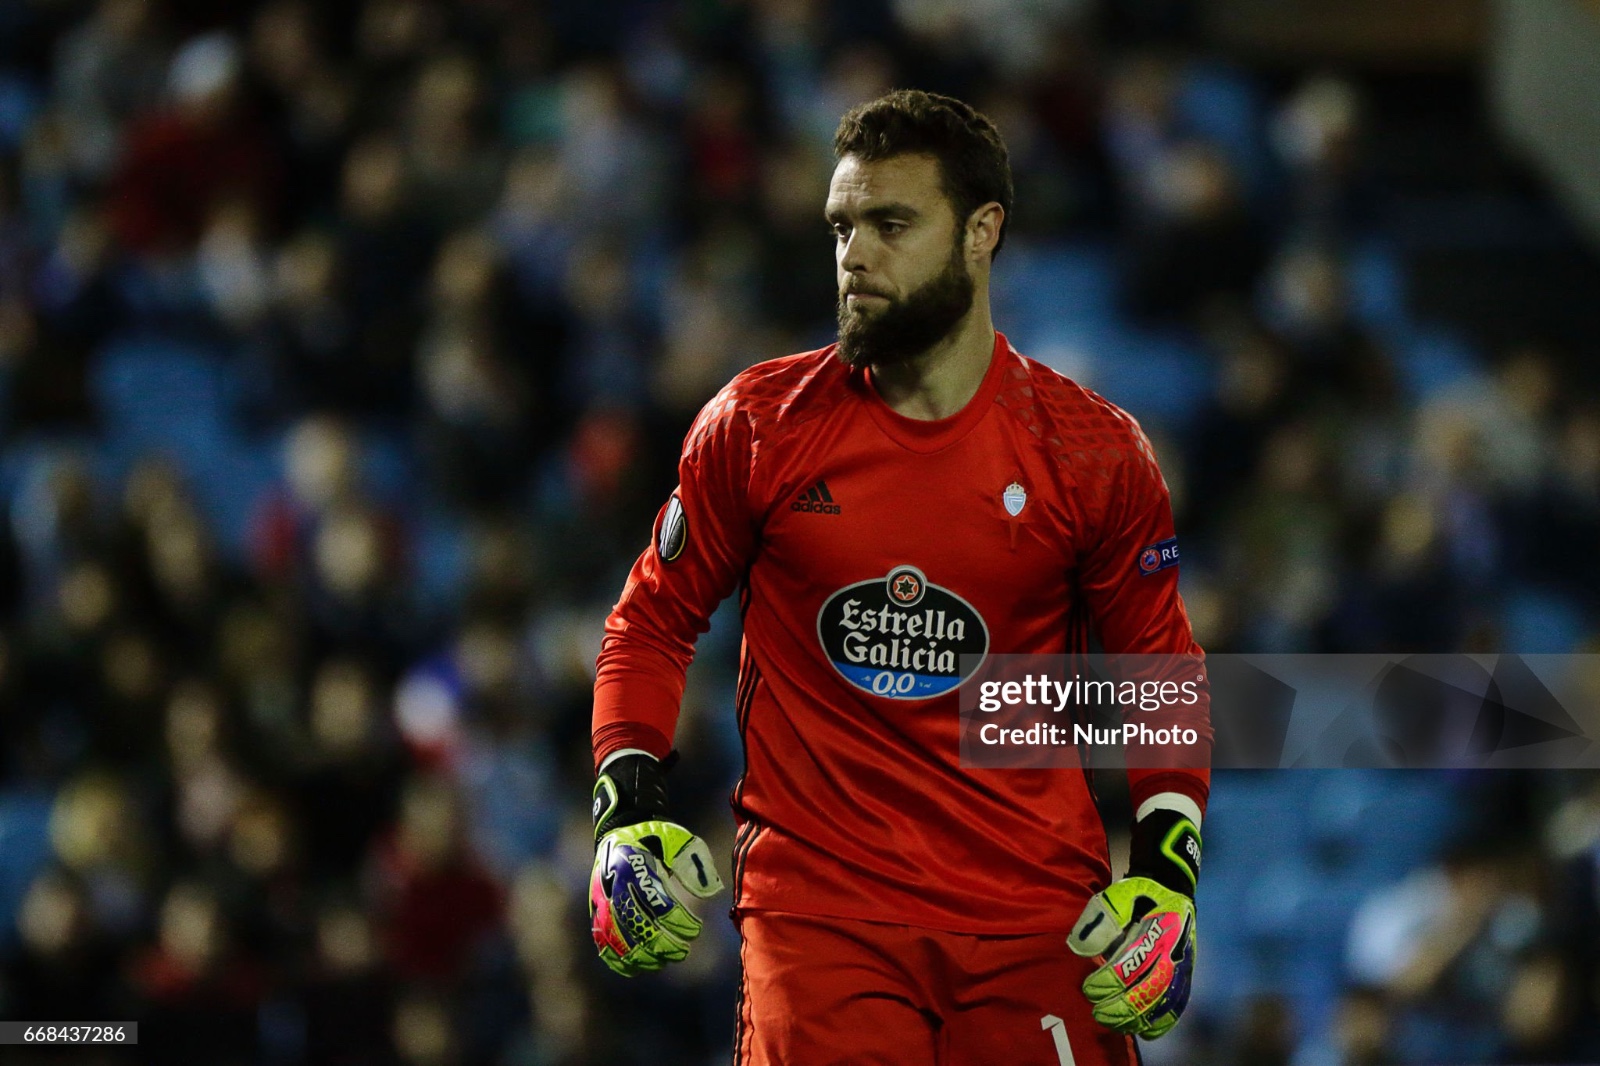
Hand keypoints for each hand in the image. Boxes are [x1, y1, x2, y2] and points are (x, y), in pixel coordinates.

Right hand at [589, 755, 722, 975]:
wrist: (621, 828)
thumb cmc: (656, 837)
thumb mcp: (679, 840)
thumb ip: (694, 864)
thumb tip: (710, 893)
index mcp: (635, 865)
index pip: (659, 905)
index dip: (680, 923)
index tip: (695, 930)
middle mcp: (614, 885)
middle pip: (639, 927)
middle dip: (665, 944)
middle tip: (683, 951)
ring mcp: (602, 900)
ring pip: (620, 940)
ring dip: (645, 955)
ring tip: (666, 959)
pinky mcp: (595, 910)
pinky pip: (602, 942)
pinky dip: (618, 959)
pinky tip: (638, 966)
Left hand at [1067, 808, 1199, 1038]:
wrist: (1171, 887)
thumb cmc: (1138, 894)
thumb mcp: (1116, 895)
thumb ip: (1099, 919)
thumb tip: (1081, 950)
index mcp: (1158, 928)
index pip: (1132, 964)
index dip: (1109, 981)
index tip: (1089, 989)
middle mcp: (1174, 950)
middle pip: (1149, 989)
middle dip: (1120, 1006)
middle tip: (1096, 1011)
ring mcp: (1183, 964)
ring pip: (1162, 1001)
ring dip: (1135, 1017)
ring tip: (1111, 1023)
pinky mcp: (1186, 974)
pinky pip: (1178, 1003)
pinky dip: (1162, 1021)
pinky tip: (1144, 1031)